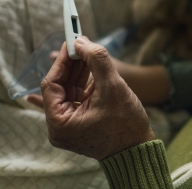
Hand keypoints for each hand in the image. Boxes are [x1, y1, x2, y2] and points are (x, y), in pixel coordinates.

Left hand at [40, 38, 154, 160]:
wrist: (139, 149)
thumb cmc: (125, 125)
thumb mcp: (112, 87)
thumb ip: (97, 60)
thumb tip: (81, 41)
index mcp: (59, 123)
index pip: (52, 84)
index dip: (62, 61)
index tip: (71, 42)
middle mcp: (60, 126)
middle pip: (60, 86)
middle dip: (71, 64)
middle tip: (80, 43)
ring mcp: (70, 125)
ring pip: (70, 90)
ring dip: (79, 70)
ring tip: (88, 51)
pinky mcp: (81, 122)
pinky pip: (78, 97)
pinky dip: (85, 82)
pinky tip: (92, 66)